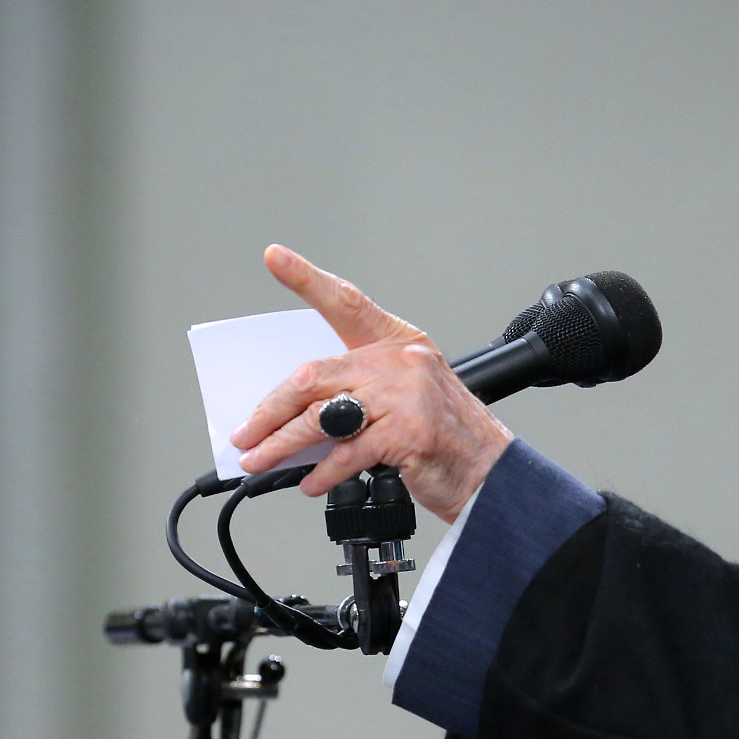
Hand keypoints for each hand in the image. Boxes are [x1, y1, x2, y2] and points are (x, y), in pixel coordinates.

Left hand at [231, 245, 512, 523]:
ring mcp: (406, 395)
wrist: (491, 473)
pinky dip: (323, 472)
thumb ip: (358, 395)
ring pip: (321, 416)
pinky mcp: (408, 432)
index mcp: (398, 344)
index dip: (307, 278)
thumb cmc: (446, 438)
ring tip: (260, 460)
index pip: (346, 303)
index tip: (274, 257)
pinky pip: (347, 452)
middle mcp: (401, 362)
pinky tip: (311, 482)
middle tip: (247, 432)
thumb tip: (300, 416)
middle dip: (271, 410)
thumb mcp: (405, 399)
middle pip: (314, 375)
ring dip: (282, 444)